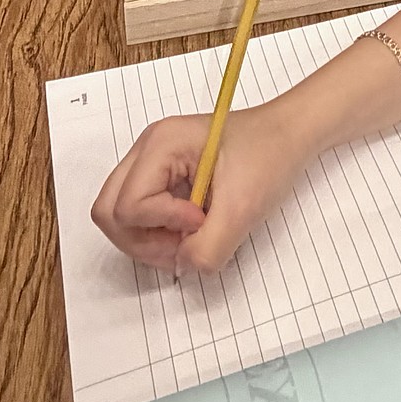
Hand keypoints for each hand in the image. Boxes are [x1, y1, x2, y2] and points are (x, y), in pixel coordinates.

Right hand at [91, 99, 310, 273]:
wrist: (291, 135)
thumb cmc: (270, 156)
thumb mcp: (243, 209)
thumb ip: (206, 249)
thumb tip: (181, 266)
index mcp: (161, 143)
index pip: (127, 206)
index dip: (163, 225)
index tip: (202, 219)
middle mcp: (147, 149)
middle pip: (109, 211)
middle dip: (142, 240)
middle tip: (187, 241)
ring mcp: (152, 163)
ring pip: (120, 217)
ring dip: (151, 240)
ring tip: (194, 235)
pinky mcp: (163, 177)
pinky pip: (142, 215)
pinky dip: (161, 232)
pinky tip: (195, 227)